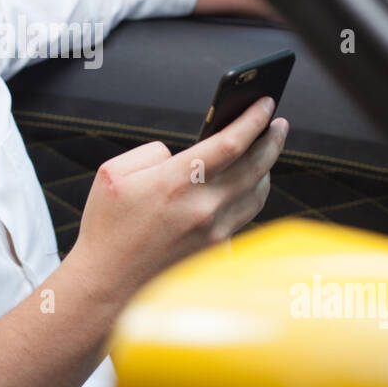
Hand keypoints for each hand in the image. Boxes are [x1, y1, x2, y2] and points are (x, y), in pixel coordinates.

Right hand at [71, 97, 288, 302]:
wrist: (108, 282)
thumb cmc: (107, 226)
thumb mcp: (114, 172)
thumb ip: (152, 153)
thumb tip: (180, 154)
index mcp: (176, 181)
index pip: (231, 142)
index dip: (253, 119)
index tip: (267, 103)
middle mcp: (203, 207)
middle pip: (256, 166)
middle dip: (272, 140)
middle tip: (280, 124)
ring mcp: (214, 233)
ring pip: (257, 193)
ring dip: (265, 170)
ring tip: (264, 154)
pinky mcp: (216, 251)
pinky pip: (244, 218)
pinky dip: (249, 199)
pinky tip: (246, 189)